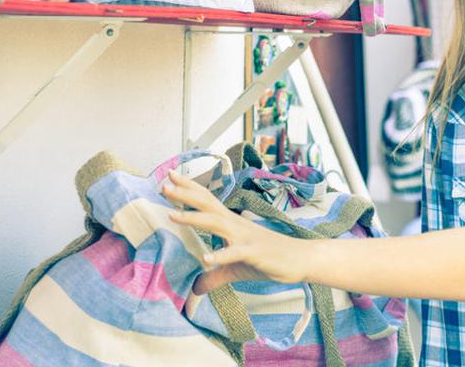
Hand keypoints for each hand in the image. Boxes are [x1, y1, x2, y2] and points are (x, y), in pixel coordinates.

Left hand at [163, 170, 313, 294]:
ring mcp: (245, 238)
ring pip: (216, 223)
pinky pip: (235, 254)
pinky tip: (206, 259)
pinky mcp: (254, 253)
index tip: (171, 175)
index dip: (189, 188)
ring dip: (194, 218)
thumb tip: (195, 289)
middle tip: (164, 184)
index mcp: (231, 224)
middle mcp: (236, 225)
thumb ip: (214, 276)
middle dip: (185, 195)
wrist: (300, 259)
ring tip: (172, 215)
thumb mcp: (235, 269)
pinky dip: (221, 255)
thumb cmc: (269, 259)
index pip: (207, 201)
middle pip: (207, 205)